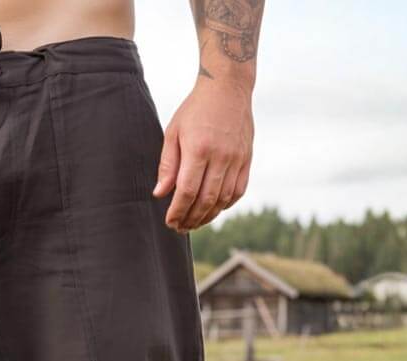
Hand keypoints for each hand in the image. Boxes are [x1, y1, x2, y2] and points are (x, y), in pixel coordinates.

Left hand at [153, 79, 253, 232]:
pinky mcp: (247, 158)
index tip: (169, 221)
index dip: (178, 211)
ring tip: (194, 223)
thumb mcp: (173, 133)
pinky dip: (225, 205)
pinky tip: (213, 210)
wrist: (227, 87)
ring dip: (207, 216)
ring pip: (223, 199)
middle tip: (180, 228)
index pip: (187, 191)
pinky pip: (238, 190)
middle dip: (191, 218)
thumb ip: (167, 165)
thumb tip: (160, 194)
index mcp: (199, 149)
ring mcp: (237, 158)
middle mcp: (221, 156)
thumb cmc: (195, 110)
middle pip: (206, 199)